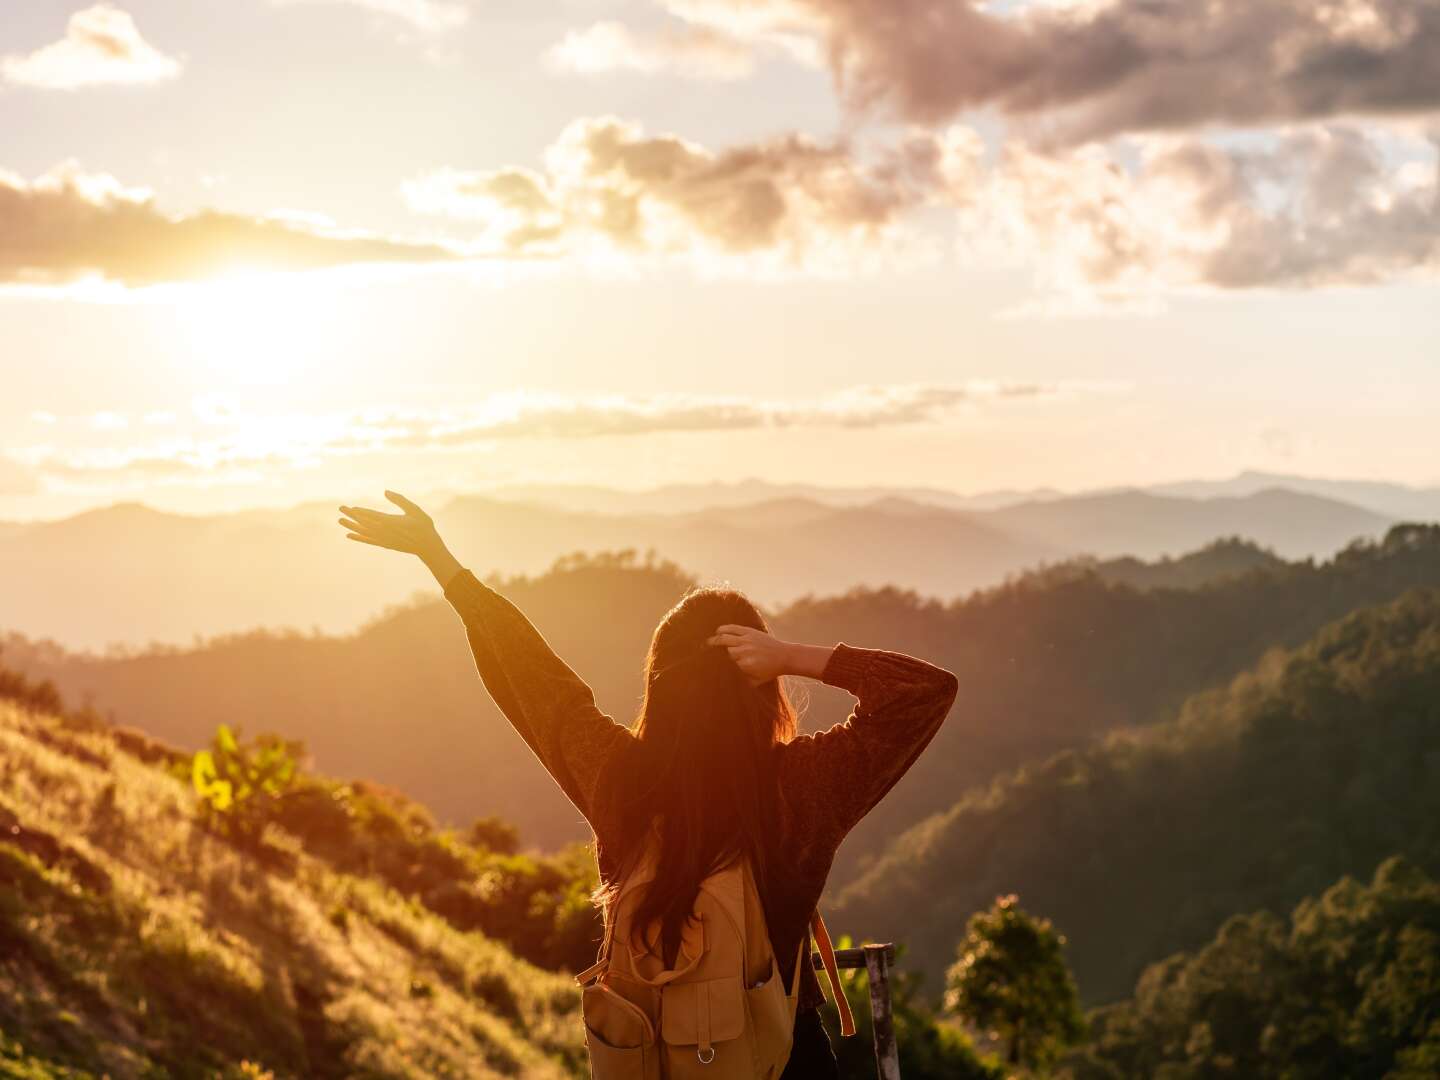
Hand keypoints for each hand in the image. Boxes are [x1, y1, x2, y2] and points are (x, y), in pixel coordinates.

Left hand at [338, 491, 454, 575]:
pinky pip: (368, 541)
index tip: (352, 508)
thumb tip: (385, 491)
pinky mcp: (384, 544)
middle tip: (341, 508)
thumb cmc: (423, 526)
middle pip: (366, 523)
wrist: (427, 547)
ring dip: (352, 526)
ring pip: (364, 532)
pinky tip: (349, 535)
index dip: (362, 512)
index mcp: (393, 523)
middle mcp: (386, 532)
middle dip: (352, 515)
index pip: (375, 517)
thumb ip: (400, 500)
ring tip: (340, 520)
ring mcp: (384, 540)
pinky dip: (358, 538)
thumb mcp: (414, 510)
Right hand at [706, 624, 792, 686]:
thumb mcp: (755, 682)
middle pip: (722, 650)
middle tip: (703, 654)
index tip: (706, 667)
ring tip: (707, 643)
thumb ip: (741, 683)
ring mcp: (747, 640)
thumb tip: (726, 685)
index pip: (724, 665)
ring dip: (714, 640)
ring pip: (724, 638)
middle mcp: (744, 651)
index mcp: (745, 665)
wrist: (785, 656)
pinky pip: (733, 628)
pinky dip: (723, 629)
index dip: (714, 665)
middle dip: (712, 652)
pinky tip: (717, 631)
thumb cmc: (769, 671)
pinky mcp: (750, 632)